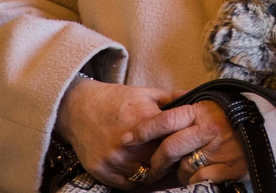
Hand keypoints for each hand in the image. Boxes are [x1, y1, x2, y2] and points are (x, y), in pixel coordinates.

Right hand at [55, 79, 172, 188]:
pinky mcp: (101, 171)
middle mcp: (128, 144)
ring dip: (152, 171)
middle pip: (160, 163)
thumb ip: (171, 98)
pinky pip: (127, 185)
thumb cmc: (115, 99)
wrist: (78, 107)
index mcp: (143, 121)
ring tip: (153, 161)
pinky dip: (134, 179)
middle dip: (167, 160)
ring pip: (145, 176)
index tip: (182, 144)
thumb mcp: (144, 93)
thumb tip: (196, 97)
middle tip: (170, 157)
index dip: (180, 145)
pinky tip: (136, 166)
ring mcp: (113, 159)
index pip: (172, 142)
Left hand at [132, 100, 247, 184]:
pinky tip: (199, 174)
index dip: (143, 130)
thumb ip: (191, 111)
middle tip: (151, 169)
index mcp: (202, 110)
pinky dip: (195, 180)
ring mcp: (219, 150)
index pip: (165, 120)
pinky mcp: (229, 168)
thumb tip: (160, 113)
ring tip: (184, 169)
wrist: (274, 130)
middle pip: (170, 148)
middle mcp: (209, 129)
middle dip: (156, 162)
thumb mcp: (214, 105)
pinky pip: (199, 179)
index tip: (127, 138)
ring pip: (183, 167)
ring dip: (179, 172)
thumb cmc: (239, 116)